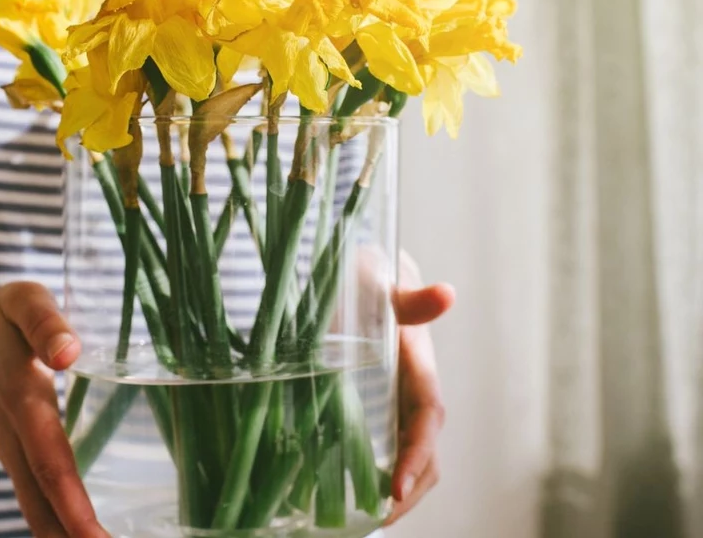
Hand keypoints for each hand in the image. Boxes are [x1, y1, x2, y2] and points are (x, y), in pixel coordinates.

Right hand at [0, 281, 107, 537]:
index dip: (71, 502)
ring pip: (36, 505)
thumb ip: (44, 321)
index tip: (94, 537)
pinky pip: (36, 497)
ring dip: (63, 536)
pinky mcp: (16, 455)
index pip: (50, 460)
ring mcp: (11, 450)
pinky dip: (57, 525)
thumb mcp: (22, 300)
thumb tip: (68, 353)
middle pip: (42, 498)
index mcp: (23, 398)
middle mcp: (14, 434)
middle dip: (70, 535)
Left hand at [383, 252, 452, 525]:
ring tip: (361, 520)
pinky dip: (372, 475)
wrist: (364, 278)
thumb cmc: (375, 282)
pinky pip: (381, 449)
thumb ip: (411, 298)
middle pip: (424, 455)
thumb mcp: (387, 287)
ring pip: (405, 458)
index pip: (427, 424)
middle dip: (407, 492)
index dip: (416, 457)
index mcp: (420, 373)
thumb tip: (446, 293)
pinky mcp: (377, 410)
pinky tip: (344, 495)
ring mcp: (396, 407)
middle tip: (377, 521)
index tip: (396, 489)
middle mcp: (413, 397)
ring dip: (392, 492)